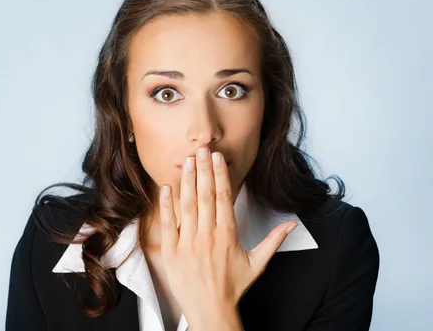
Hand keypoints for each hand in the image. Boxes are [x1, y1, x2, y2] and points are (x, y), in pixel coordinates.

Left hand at [158, 145, 297, 329]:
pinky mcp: (172, 251)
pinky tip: (167, 188)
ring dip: (187, 181)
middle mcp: (207, 236)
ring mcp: (187, 242)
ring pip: (187, 205)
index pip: (223, 198)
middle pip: (205, 196)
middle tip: (200, 149)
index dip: (219, 175)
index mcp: (227, 235)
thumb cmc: (233, 288)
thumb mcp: (257, 264)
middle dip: (203, 170)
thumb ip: (273, 241)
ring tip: (187, 161)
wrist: (210, 311)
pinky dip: (167, 205)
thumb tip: (292, 225)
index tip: (217, 158)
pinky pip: (168, 224)